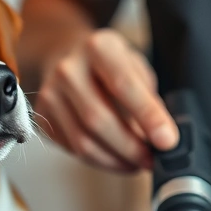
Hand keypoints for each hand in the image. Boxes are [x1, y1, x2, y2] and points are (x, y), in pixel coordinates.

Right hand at [32, 29, 177, 171]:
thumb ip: (148, 99)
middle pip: (98, 119)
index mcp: (97, 47)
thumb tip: (163, 138)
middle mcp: (68, 69)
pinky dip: (99, 161)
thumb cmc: (108, 65)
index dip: (148, 116)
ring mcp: (50, 94)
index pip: (123, 85)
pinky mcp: (42, 117)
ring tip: (136, 164)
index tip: (168, 141)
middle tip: (152, 160)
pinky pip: (73, 150)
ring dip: (115, 161)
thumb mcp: (135, 67)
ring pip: (83, 142)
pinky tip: (115, 157)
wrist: (65, 56)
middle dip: (131, 148)